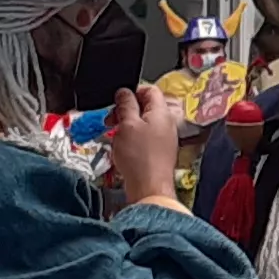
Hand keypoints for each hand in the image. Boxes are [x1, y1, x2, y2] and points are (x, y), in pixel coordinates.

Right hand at [106, 82, 185, 204]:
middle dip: (126, 110)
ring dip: (127, 125)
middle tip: (112, 119)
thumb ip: (126, 105)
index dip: (132, 91)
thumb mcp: (127, 125)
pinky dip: (132, 139)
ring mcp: (164, 139)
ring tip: (115, 134)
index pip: (150, 90)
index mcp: (161, 112)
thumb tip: (124, 92)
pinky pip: (144, 138)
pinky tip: (123, 148)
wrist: (149, 188)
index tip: (118, 100)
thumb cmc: (140, 158)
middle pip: (146, 107)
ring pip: (143, 123)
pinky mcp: (158, 152)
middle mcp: (166, 124)